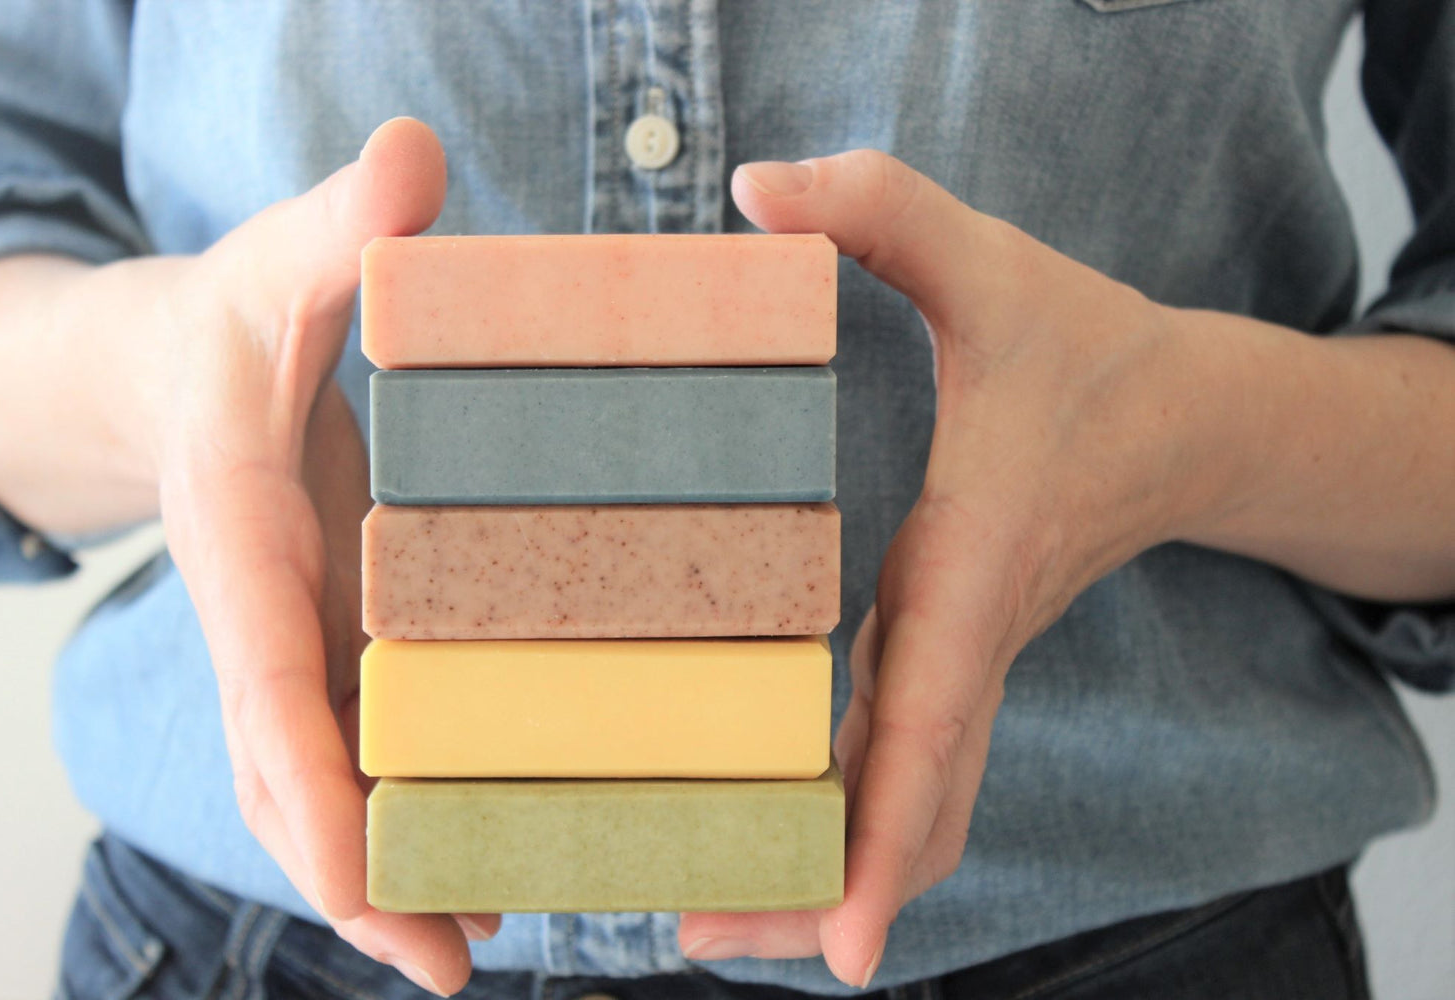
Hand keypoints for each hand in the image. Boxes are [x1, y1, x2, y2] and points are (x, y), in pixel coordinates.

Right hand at [149, 118, 490, 994]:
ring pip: (314, 777)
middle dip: (350, 870)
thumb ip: (343, 224)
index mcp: (239, 537)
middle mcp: (259, 613)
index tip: (359, 864)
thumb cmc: (229, 325)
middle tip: (442, 962)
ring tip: (468, 948)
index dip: (307, 768)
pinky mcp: (324, 646)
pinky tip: (473, 863)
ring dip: (380, 868)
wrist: (174, 373)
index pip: (263, 669)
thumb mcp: (281, 264)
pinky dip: (394, 814)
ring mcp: (290, 643)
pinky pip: (348, 747)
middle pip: (284, 763)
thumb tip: (415, 160)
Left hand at [679, 150, 1215, 986]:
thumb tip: (754, 189)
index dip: (889, 830)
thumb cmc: (1080, 348)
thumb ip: (885, 209)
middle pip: (916, 810)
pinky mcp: (953, 665)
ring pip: (917, 811)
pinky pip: (912, 774)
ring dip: (828, 881)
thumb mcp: (990, 262)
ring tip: (710, 926)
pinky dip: (852, 830)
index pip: (936, 715)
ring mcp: (966, 666)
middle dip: (819, 894)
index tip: (845, 941)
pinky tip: (771, 847)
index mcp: (975, 559)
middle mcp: (970, 638)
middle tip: (696, 939)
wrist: (1180, 415)